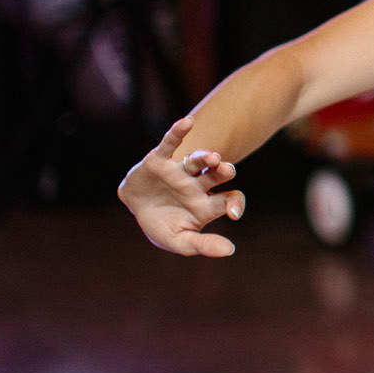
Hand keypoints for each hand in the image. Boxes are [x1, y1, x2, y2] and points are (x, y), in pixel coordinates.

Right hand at [117, 116, 245, 256]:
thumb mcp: (180, 241)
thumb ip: (203, 245)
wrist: (137, 210)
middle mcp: (198, 185)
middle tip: (227, 170)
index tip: (233, 213)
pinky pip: (170, 144)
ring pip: (198, 160)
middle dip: (224, 171)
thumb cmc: (164, 226)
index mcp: (208, 204)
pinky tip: (187, 122)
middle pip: (218, 174)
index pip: (230, 199)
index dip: (236, 204)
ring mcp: (180, 172)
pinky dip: (177, 133)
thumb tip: (230, 250)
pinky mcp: (158, 161)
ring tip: (212, 157)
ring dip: (205, 157)